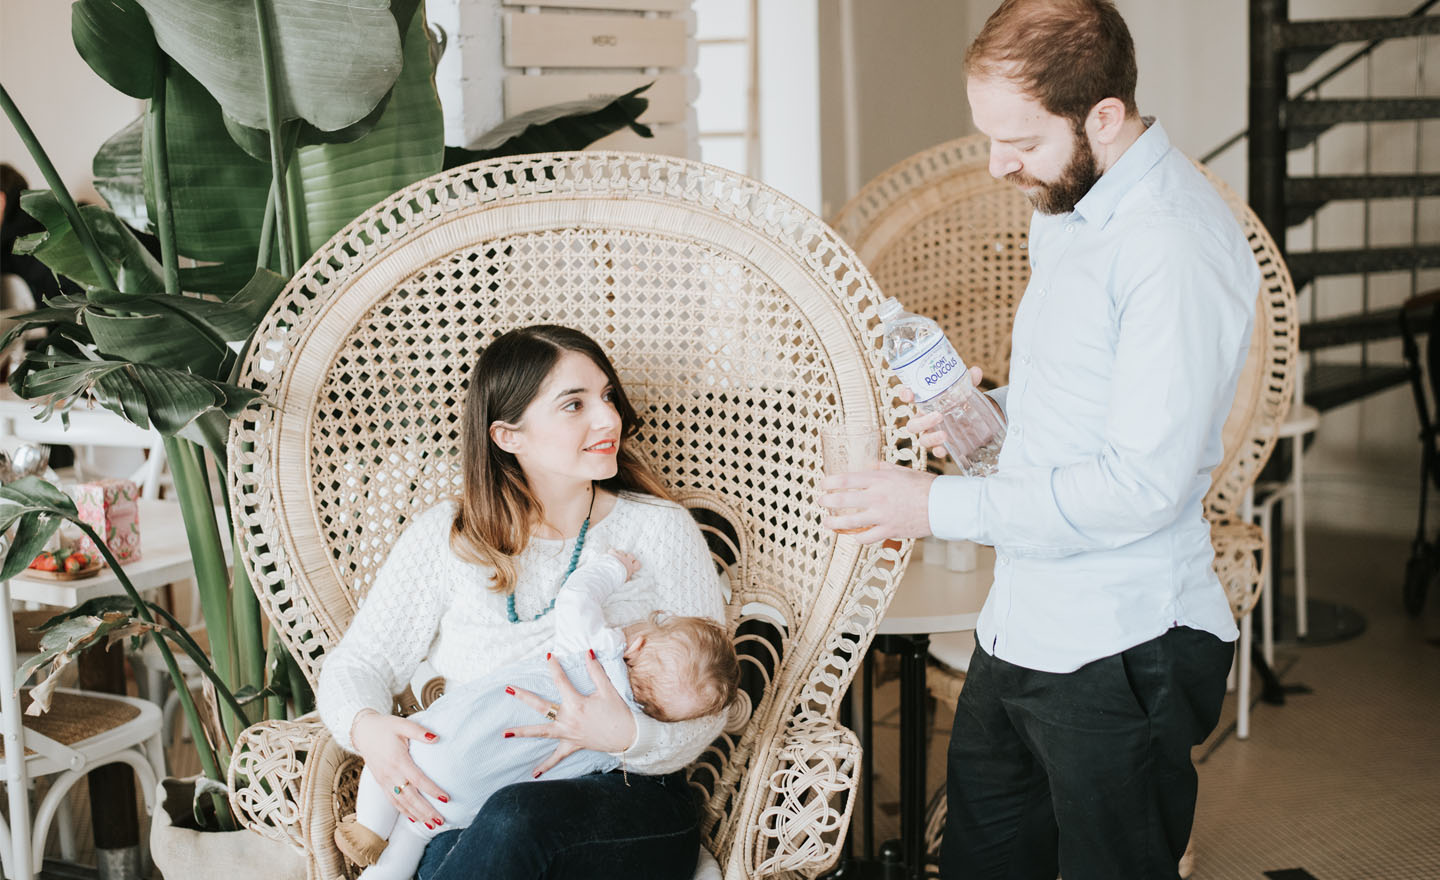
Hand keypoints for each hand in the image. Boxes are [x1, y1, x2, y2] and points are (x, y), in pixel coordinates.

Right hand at [350, 709, 449, 826]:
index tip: (446, 799)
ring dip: (417, 815)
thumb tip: (436, 738)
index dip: (432, 790)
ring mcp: (384, 780)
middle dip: (426, 810)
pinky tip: (414, 818)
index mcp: (398, 760)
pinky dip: (404, 811)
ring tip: (431, 824)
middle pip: (410, 797)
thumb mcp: (402, 724)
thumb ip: (419, 732)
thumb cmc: (385, 727)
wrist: (363, 731)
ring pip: (401, 803)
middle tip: (441, 821)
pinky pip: (392, 801)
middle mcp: (390, 774)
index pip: (418, 779)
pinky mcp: (381, 783)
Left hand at [504, 653, 638, 777]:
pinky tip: (533, 774)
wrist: (628, 736)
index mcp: (577, 703)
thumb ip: (596, 671)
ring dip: (522, 732)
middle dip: (523, 696)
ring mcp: (568, 734)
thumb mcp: (608, 690)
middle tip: (508, 689)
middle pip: (541, 706)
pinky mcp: (572, 745)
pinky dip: (545, 766)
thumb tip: (588, 652)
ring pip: (541, 732)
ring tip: (505, 733)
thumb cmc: (618, 713)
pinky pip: (557, 757)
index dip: (554, 667)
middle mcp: (568, 719)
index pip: (561, 681)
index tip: (548, 656)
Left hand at [609, 549, 640, 578]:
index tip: (633, 564)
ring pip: (622, 552)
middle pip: (631, 555)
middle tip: (624, 560)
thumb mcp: (624, 580)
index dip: (636, 563)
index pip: (638, 564)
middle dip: (628, 557)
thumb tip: (628, 579)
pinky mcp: (613, 553)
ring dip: (619, 554)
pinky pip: (613, 550)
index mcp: (630, 568)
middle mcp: (627, 561)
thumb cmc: (617, 578)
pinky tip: (610, 554)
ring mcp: (620, 556)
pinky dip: (612, 551)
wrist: (609, 574)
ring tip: (615, 558)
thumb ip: (627, 578)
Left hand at [819, 461, 936, 543]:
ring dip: (834, 522)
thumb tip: (873, 465)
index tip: (823, 484)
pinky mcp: (889, 531)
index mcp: (879, 479)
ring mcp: (882, 516)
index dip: (830, 482)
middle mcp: (877, 497)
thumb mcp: (903, 471)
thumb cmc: (925, 486)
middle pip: (842, 500)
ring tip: (826, 522)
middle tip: (821, 502)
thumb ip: (885, 468)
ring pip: (849, 521)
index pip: (846, 480)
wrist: (943, 505)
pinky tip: (854, 535)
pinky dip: (857, 537)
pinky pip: (866, 537)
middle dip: (826, 501)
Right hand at [901, 364, 984, 457]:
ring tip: (945, 435)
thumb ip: (968, 380)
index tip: (909, 394)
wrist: (974, 418)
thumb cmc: (960, 400)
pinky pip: (936, 451)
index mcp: (925, 402)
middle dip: (923, 421)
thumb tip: (976, 371)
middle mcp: (924, 419)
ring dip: (931, 438)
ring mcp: (932, 433)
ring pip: (922, 439)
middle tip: (939, 415)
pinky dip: (939, 451)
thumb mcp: (965, 388)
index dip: (905, 395)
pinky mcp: (942, 445)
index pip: (909, 398)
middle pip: (913, 424)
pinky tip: (945, 450)